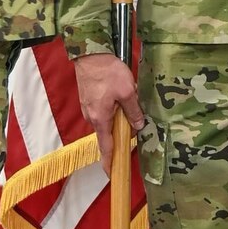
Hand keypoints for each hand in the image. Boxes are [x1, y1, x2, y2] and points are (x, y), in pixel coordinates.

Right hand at [73, 52, 143, 171]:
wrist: (90, 54)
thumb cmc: (107, 72)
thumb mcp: (128, 92)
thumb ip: (134, 111)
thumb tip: (139, 126)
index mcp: (100, 119)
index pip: (106, 147)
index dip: (109, 162)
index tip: (111, 174)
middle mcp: (91, 117)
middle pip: (107, 133)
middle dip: (120, 132)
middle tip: (133, 124)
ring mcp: (88, 107)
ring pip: (106, 120)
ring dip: (117, 117)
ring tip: (127, 101)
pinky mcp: (88, 98)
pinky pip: (102, 110)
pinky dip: (112, 108)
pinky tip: (119, 96)